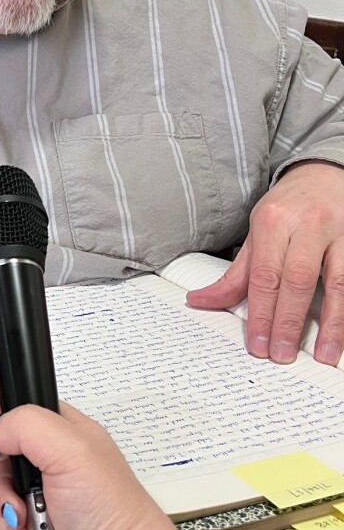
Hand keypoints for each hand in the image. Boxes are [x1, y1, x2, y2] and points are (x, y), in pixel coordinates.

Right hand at [0, 404, 177, 529]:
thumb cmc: (113, 516)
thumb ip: (26, 425)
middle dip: (3, 490)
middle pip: (2, 466)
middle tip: (22, 507)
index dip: (6, 434)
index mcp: (69, 440)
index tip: (7, 454)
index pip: (22, 420)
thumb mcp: (72, 452)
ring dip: (3, 522)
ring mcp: (46, 510)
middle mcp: (56, 472)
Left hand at [186, 162, 343, 365]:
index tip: (258, 345)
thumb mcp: (257, 232)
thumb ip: (236, 273)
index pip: (264, 276)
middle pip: (298, 281)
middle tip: (282, 354)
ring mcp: (341, 231)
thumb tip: (200, 301)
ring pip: (339, 282)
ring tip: (324, 353)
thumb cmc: (288, 208)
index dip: (261, 314)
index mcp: (274, 222)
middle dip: (289, 322)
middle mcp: (309, 224)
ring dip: (332, 323)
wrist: (325, 174)